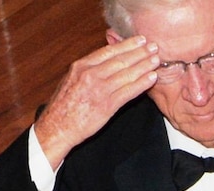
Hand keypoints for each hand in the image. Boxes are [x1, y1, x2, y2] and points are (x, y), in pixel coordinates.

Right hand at [34, 38, 160, 170]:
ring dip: (143, 66)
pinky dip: (141, 84)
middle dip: (139, 53)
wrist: (57, 127)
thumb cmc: (64, 107)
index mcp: (81, 66)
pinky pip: (127, 92)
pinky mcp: (106, 105)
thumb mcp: (72, 80)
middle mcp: (90, 74)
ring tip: (156, 60)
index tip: (138, 41)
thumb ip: (88, 71)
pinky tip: (151, 78)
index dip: (126, 45)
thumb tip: (103, 64)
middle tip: (153, 46)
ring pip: (125, 74)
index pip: (108, 51)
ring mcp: (99, 89)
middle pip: (119, 60)